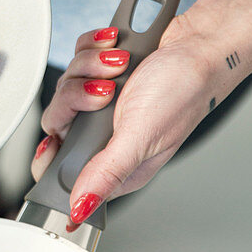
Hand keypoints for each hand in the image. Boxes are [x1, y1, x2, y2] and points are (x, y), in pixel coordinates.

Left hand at [32, 15, 211, 225]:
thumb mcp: (142, 137)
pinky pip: (77, 57)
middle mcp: (106, 134)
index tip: (53, 142)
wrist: (201, 42)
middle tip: (106, 91)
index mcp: (116, 162)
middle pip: (56, 121)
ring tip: (121, 65)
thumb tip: (81, 208)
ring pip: (66, 84)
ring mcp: (101, 100)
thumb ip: (107, 173)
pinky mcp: (100, 70)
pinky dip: (94, 47)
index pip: (64, 174)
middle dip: (78, 97)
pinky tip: (118, 50)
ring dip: (91, 66)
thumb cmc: (185, 90)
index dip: (50, 160)